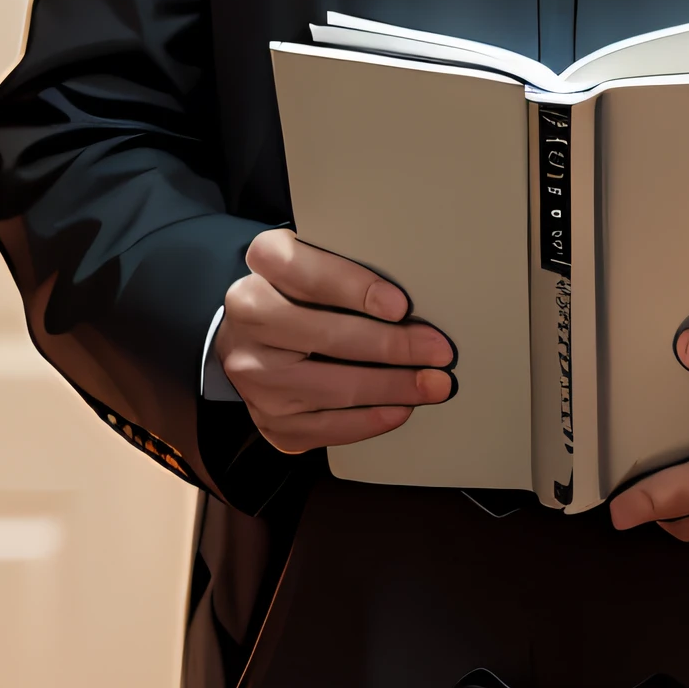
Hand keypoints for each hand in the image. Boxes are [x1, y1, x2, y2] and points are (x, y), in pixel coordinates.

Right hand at [219, 229, 454, 452]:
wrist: (254, 338)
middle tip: (440, 351)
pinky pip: (326, 427)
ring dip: (392, 388)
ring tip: (434, 384)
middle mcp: (248, 320)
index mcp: (263, 266)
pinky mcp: (270, 418)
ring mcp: (254, 374)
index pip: (305, 272)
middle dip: (393, 346)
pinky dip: (370, 419)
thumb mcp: (316, 260)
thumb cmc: (302, 293)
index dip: (353, 287)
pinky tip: (401, 409)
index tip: (400, 305)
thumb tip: (413, 293)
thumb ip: (350, 265)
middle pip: (327, 336)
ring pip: (332, 387)